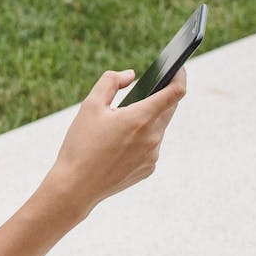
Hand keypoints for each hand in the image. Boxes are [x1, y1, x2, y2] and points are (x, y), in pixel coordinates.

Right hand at [46, 67, 186, 215]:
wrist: (75, 187)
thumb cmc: (80, 145)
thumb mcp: (89, 106)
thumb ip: (110, 81)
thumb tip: (130, 75)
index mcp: (140, 118)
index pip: (175, 92)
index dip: (180, 76)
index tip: (177, 68)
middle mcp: (153, 137)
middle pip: (168, 109)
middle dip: (159, 97)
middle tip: (144, 91)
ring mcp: (153, 155)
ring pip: (157, 129)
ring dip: (146, 120)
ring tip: (122, 123)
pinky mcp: (148, 168)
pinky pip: (151, 147)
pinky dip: (140, 140)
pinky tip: (119, 145)